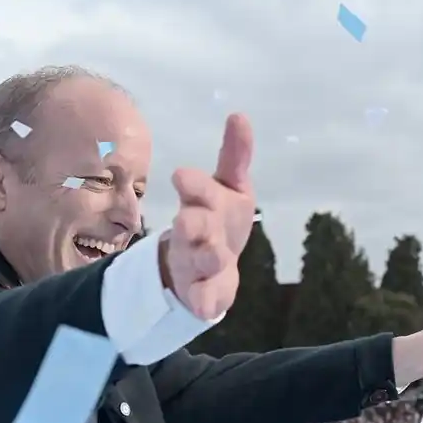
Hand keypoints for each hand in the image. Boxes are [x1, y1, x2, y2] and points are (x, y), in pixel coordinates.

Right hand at [164, 114, 254, 318]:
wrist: (206, 266)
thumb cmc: (219, 218)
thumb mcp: (230, 186)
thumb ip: (235, 155)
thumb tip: (239, 114)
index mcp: (203, 202)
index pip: (198, 189)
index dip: (193, 185)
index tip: (182, 176)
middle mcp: (195, 231)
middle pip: (192, 226)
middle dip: (193, 223)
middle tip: (190, 221)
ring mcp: (195, 262)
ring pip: (197, 259)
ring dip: (204, 256)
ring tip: (214, 255)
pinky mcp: (201, 292)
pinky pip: (199, 298)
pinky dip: (202, 301)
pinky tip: (206, 307)